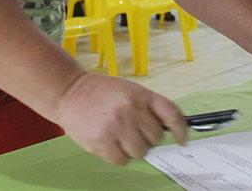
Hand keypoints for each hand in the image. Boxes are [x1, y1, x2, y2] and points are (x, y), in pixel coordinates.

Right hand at [52, 72, 187, 164]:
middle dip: (145, 138)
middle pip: (155, 138)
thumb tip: (168, 130)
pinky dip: (116, 156)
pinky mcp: (102, 141)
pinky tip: (107, 143)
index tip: (182, 139)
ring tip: (117, 136)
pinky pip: (121, 160)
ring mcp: (117, 125)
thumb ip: (147, 107)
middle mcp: (131, 109)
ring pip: (140, 152)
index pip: (171, 113)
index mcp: (140, 94)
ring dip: (131, 149)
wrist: (69, 92)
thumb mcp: (128, 90)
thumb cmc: (100, 93)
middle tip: (130, 130)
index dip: (180, 129)